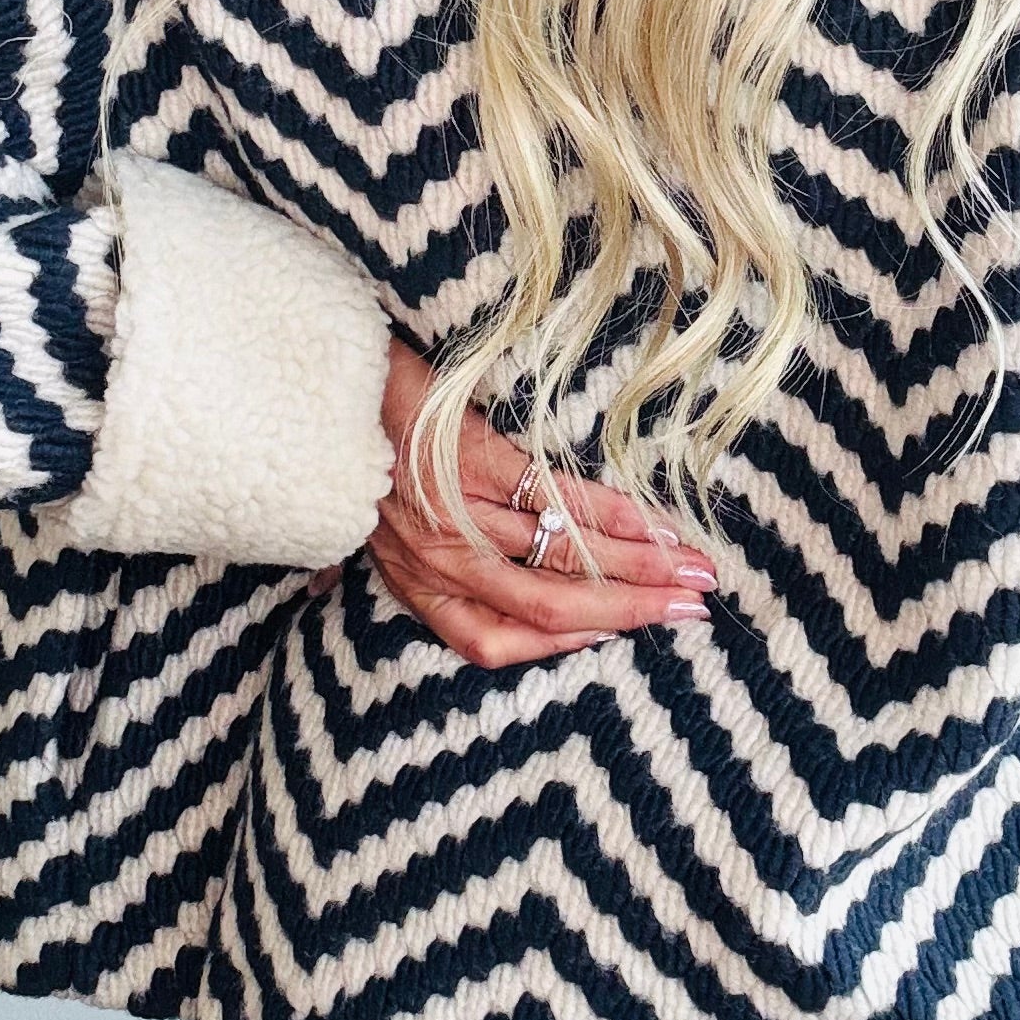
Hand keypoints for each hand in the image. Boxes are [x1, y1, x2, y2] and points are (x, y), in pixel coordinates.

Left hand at [310, 334, 717, 668]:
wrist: (327, 372)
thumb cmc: (355, 447)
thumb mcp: (370, 521)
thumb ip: (402, 560)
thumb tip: (403, 596)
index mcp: (414, 581)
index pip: (492, 643)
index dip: (560, 647)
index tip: (618, 638)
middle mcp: (435, 558)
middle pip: (544, 607)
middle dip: (626, 614)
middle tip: (690, 611)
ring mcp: (456, 509)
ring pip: (560, 557)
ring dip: (637, 568)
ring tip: (692, 570)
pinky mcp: (473, 458)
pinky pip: (556, 499)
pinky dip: (612, 517)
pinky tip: (654, 524)